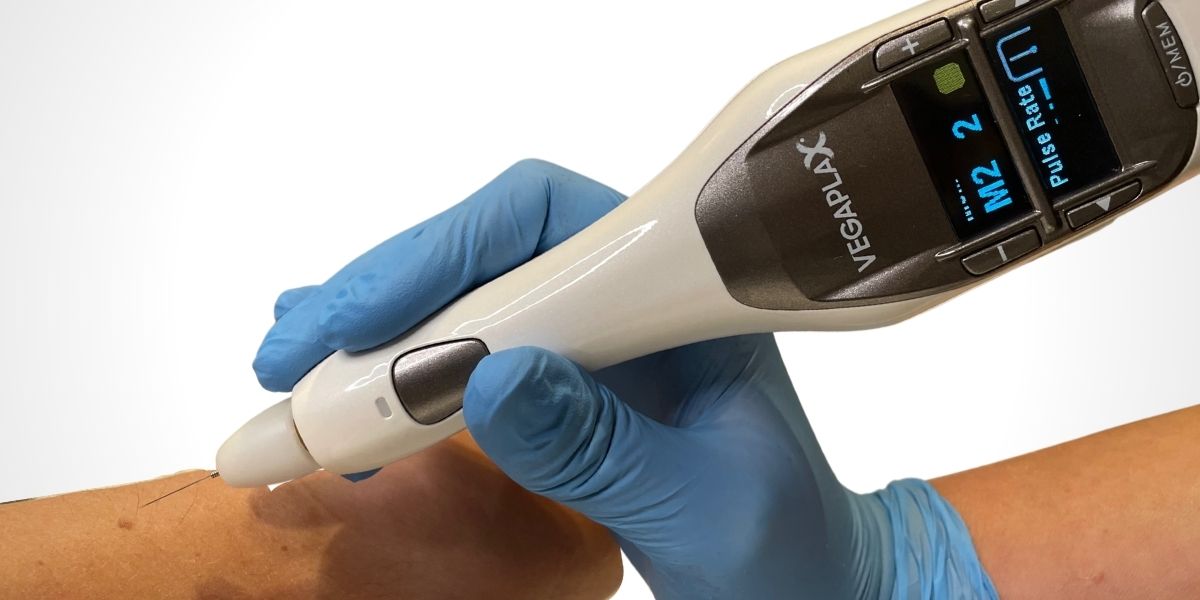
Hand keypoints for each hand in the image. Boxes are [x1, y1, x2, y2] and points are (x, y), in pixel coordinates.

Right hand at [253, 159, 998, 598]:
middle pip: (488, 252)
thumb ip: (603, 449)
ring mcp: (595, 342)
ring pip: (467, 300)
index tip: (360, 323)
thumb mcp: (704, 509)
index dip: (445, 254)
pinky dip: (399, 374)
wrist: (815, 583)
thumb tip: (490, 378)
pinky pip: (471, 355)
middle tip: (288, 357)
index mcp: (685, 300)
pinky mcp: (567, 386)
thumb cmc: (787, 546)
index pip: (549, 219)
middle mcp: (632, 301)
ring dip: (372, 333)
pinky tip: (346, 395)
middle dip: (382, 295)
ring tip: (292, 377)